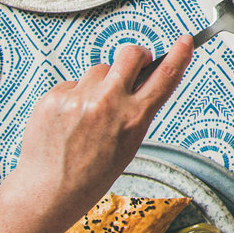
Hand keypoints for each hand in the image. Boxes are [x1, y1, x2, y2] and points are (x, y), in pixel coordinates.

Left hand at [1, 36, 192, 222]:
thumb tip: (140, 82)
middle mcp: (108, 103)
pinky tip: (68, 120)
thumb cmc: (90, 175)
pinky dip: (73, 97)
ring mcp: (79, 98)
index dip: (179, 55)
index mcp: (133, 119)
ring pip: (98, 70)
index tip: (184, 41)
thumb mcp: (129, 145)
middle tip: (131, 66)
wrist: (49, 191)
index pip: (164, 77)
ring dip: (98, 84)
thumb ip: (137, 111)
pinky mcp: (54, 97)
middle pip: (130, 54)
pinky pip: (72, 84)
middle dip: (135, 56)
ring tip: (88, 114)